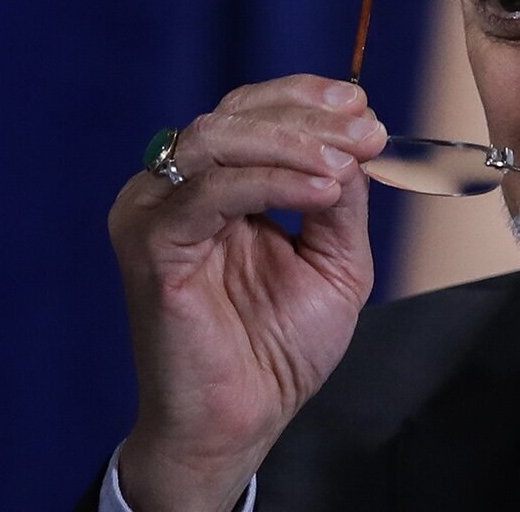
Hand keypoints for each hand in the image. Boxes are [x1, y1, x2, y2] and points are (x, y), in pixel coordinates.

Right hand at [109, 74, 386, 510]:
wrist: (242, 420)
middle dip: (308, 117)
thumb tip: (357, 139)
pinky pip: (211, 192)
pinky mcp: (152, 244)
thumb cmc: (278, 347)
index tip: (364, 107)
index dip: (305, 99)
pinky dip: (271, 181)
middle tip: (367, 132)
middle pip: (234, 114)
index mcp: (215, 186)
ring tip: (346, 162)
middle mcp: (177, 189)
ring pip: (217, 139)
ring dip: (292, 142)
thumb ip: (339, 197)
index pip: (251, 113)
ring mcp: (156, 212)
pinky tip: (321, 190)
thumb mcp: (333, 258)